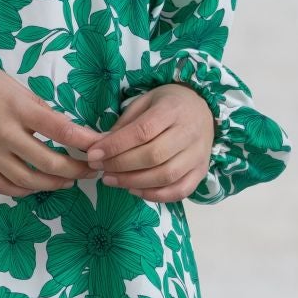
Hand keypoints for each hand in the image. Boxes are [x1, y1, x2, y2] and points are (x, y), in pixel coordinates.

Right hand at [0, 60, 105, 198]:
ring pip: (28, 180)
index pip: (60, 128)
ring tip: (68, 181)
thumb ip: (34, 106)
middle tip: (91, 170)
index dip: (85, 141)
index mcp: (18, 107)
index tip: (101, 148)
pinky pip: (3, 186)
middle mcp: (5, 133)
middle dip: (76, 169)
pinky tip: (36, 186)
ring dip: (54, 183)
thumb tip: (58, 126)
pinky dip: (24, 190)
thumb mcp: (10, 83)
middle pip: (49, 161)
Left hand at [86, 85, 212, 203]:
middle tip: (100, 168)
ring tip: (111, 180)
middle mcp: (189, 132)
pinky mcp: (201, 171)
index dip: (116, 146)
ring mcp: (198, 154)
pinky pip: (179, 191)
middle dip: (121, 165)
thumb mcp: (144, 102)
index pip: (142, 131)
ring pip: (166, 176)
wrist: (202, 109)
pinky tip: (134, 190)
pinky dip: (155, 195)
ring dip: (134, 182)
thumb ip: (124, 125)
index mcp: (172, 109)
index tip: (94, 154)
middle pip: (154, 156)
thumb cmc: (167, 105)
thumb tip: (100, 147)